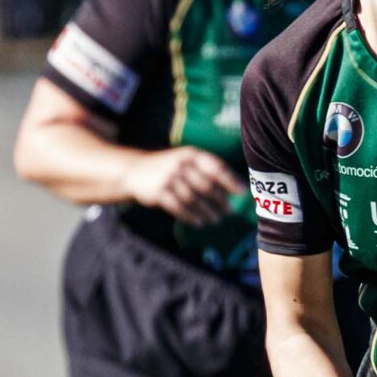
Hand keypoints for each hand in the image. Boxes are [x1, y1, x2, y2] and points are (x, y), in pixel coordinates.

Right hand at [121, 147, 241, 226]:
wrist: (134, 171)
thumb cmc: (167, 167)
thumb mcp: (184, 160)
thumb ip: (205, 169)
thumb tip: (233, 187)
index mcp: (190, 154)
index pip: (216, 167)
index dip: (231, 180)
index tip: (242, 192)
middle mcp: (180, 165)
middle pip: (207, 186)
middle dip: (220, 200)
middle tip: (230, 211)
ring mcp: (169, 179)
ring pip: (194, 199)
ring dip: (207, 211)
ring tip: (216, 219)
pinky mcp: (159, 193)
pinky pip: (179, 208)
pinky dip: (191, 216)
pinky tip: (199, 222)